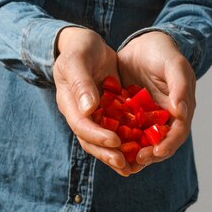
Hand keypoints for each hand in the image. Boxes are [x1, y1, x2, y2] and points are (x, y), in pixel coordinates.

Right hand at [53, 27, 136, 175]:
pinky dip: (128, 142)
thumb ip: (81, 83)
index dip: (98, 136)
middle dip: (108, 153)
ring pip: (104, 141)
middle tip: (125, 163)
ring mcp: (94, 116)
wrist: (86, 44)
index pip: (81, 126)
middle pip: (91, 141)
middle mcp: (81, 114)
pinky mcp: (108, 114)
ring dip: (118, 154)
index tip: (115, 140)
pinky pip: (117, 131)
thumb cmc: (79, 48)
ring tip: (133, 166)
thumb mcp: (77, 60)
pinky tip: (142, 150)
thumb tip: (89, 109)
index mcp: (69, 104)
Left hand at [118, 31, 195, 165]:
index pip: (178, 133)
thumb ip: (180, 85)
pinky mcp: (129, 116)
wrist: (143, 43)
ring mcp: (146, 119)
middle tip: (135, 160)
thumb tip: (180, 111)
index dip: (168, 144)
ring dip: (132, 154)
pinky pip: (124, 132)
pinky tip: (107, 146)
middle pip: (159, 145)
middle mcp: (164, 119)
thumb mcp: (174, 64)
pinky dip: (118, 141)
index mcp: (180, 110)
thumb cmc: (164, 52)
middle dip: (148, 155)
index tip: (156, 151)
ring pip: (140, 143)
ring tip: (121, 161)